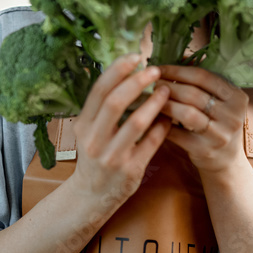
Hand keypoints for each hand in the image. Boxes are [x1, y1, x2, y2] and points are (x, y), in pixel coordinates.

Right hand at [68, 54, 170, 205]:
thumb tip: (126, 71)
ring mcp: (112, 156)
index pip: (98, 90)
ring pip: (135, 123)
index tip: (136, 56)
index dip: (117, 70)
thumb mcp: (90, 130)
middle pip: (115, 103)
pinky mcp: (130, 170)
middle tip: (154, 70)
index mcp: (83, 124)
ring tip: (166, 90)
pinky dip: (162, 127)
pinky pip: (151, 143)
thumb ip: (103, 107)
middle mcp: (94, 140)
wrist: (91, 195)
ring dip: (153, 103)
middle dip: (137, 82)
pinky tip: (169, 117)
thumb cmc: (95, 156)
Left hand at [157, 64, 248, 174]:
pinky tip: (153, 119)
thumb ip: (203, 81)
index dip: (178, 71)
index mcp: (237, 97)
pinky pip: (179, 134)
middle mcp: (233, 115)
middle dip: (169, 87)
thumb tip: (179, 56)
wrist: (226, 161)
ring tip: (152, 100)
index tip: (159, 69)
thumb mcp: (219, 101)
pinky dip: (163, 125)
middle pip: (193, 94)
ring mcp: (221, 135)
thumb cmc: (217, 123)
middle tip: (152, 84)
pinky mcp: (206, 151)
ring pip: (186, 113)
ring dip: (165, 105)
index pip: (204, 76)